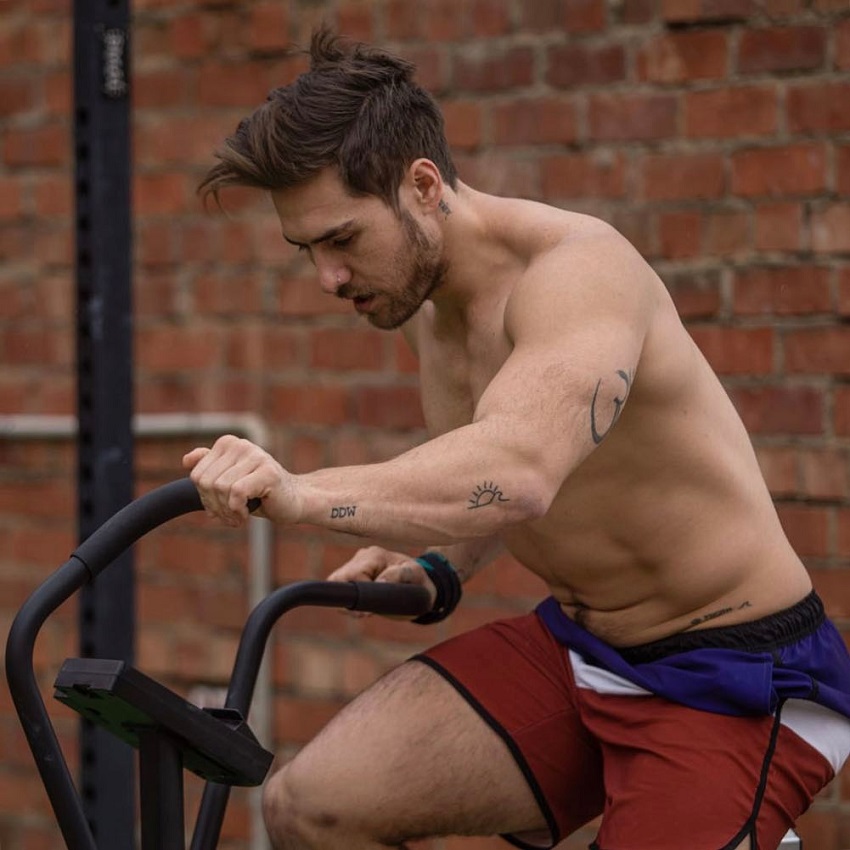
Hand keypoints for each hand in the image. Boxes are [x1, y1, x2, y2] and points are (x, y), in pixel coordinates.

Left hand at [182, 435, 300, 526]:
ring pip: (221, 488)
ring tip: (238, 517)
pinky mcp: (268, 471)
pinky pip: (237, 493)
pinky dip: (237, 510)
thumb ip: (209, 468)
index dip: (204, 498)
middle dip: (215, 506)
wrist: (293, 501)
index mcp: (228, 444)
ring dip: (227, 512)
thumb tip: (186, 460)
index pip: (197, 475)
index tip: (219, 508)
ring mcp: (255, 456)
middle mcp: (240, 444)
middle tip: (229, 516)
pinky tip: (245, 516)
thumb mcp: (229, 481)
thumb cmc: (259, 493)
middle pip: (207, 482)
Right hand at [327, 546, 437, 615]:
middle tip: (367, 613)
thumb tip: (378, 582)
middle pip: (338, 578)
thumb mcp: (414, 576)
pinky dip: (349, 603)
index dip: (358, 594)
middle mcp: (362, 557)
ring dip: (349, 603)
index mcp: (375, 555)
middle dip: (351, 599)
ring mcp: (356, 565)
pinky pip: (340, 590)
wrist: (419, 585)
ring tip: (368, 612)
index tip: (369, 611)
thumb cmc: (418, 581)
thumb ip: (398, 575)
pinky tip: (365, 608)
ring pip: (336, 584)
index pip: (353, 574)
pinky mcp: (353, 575)